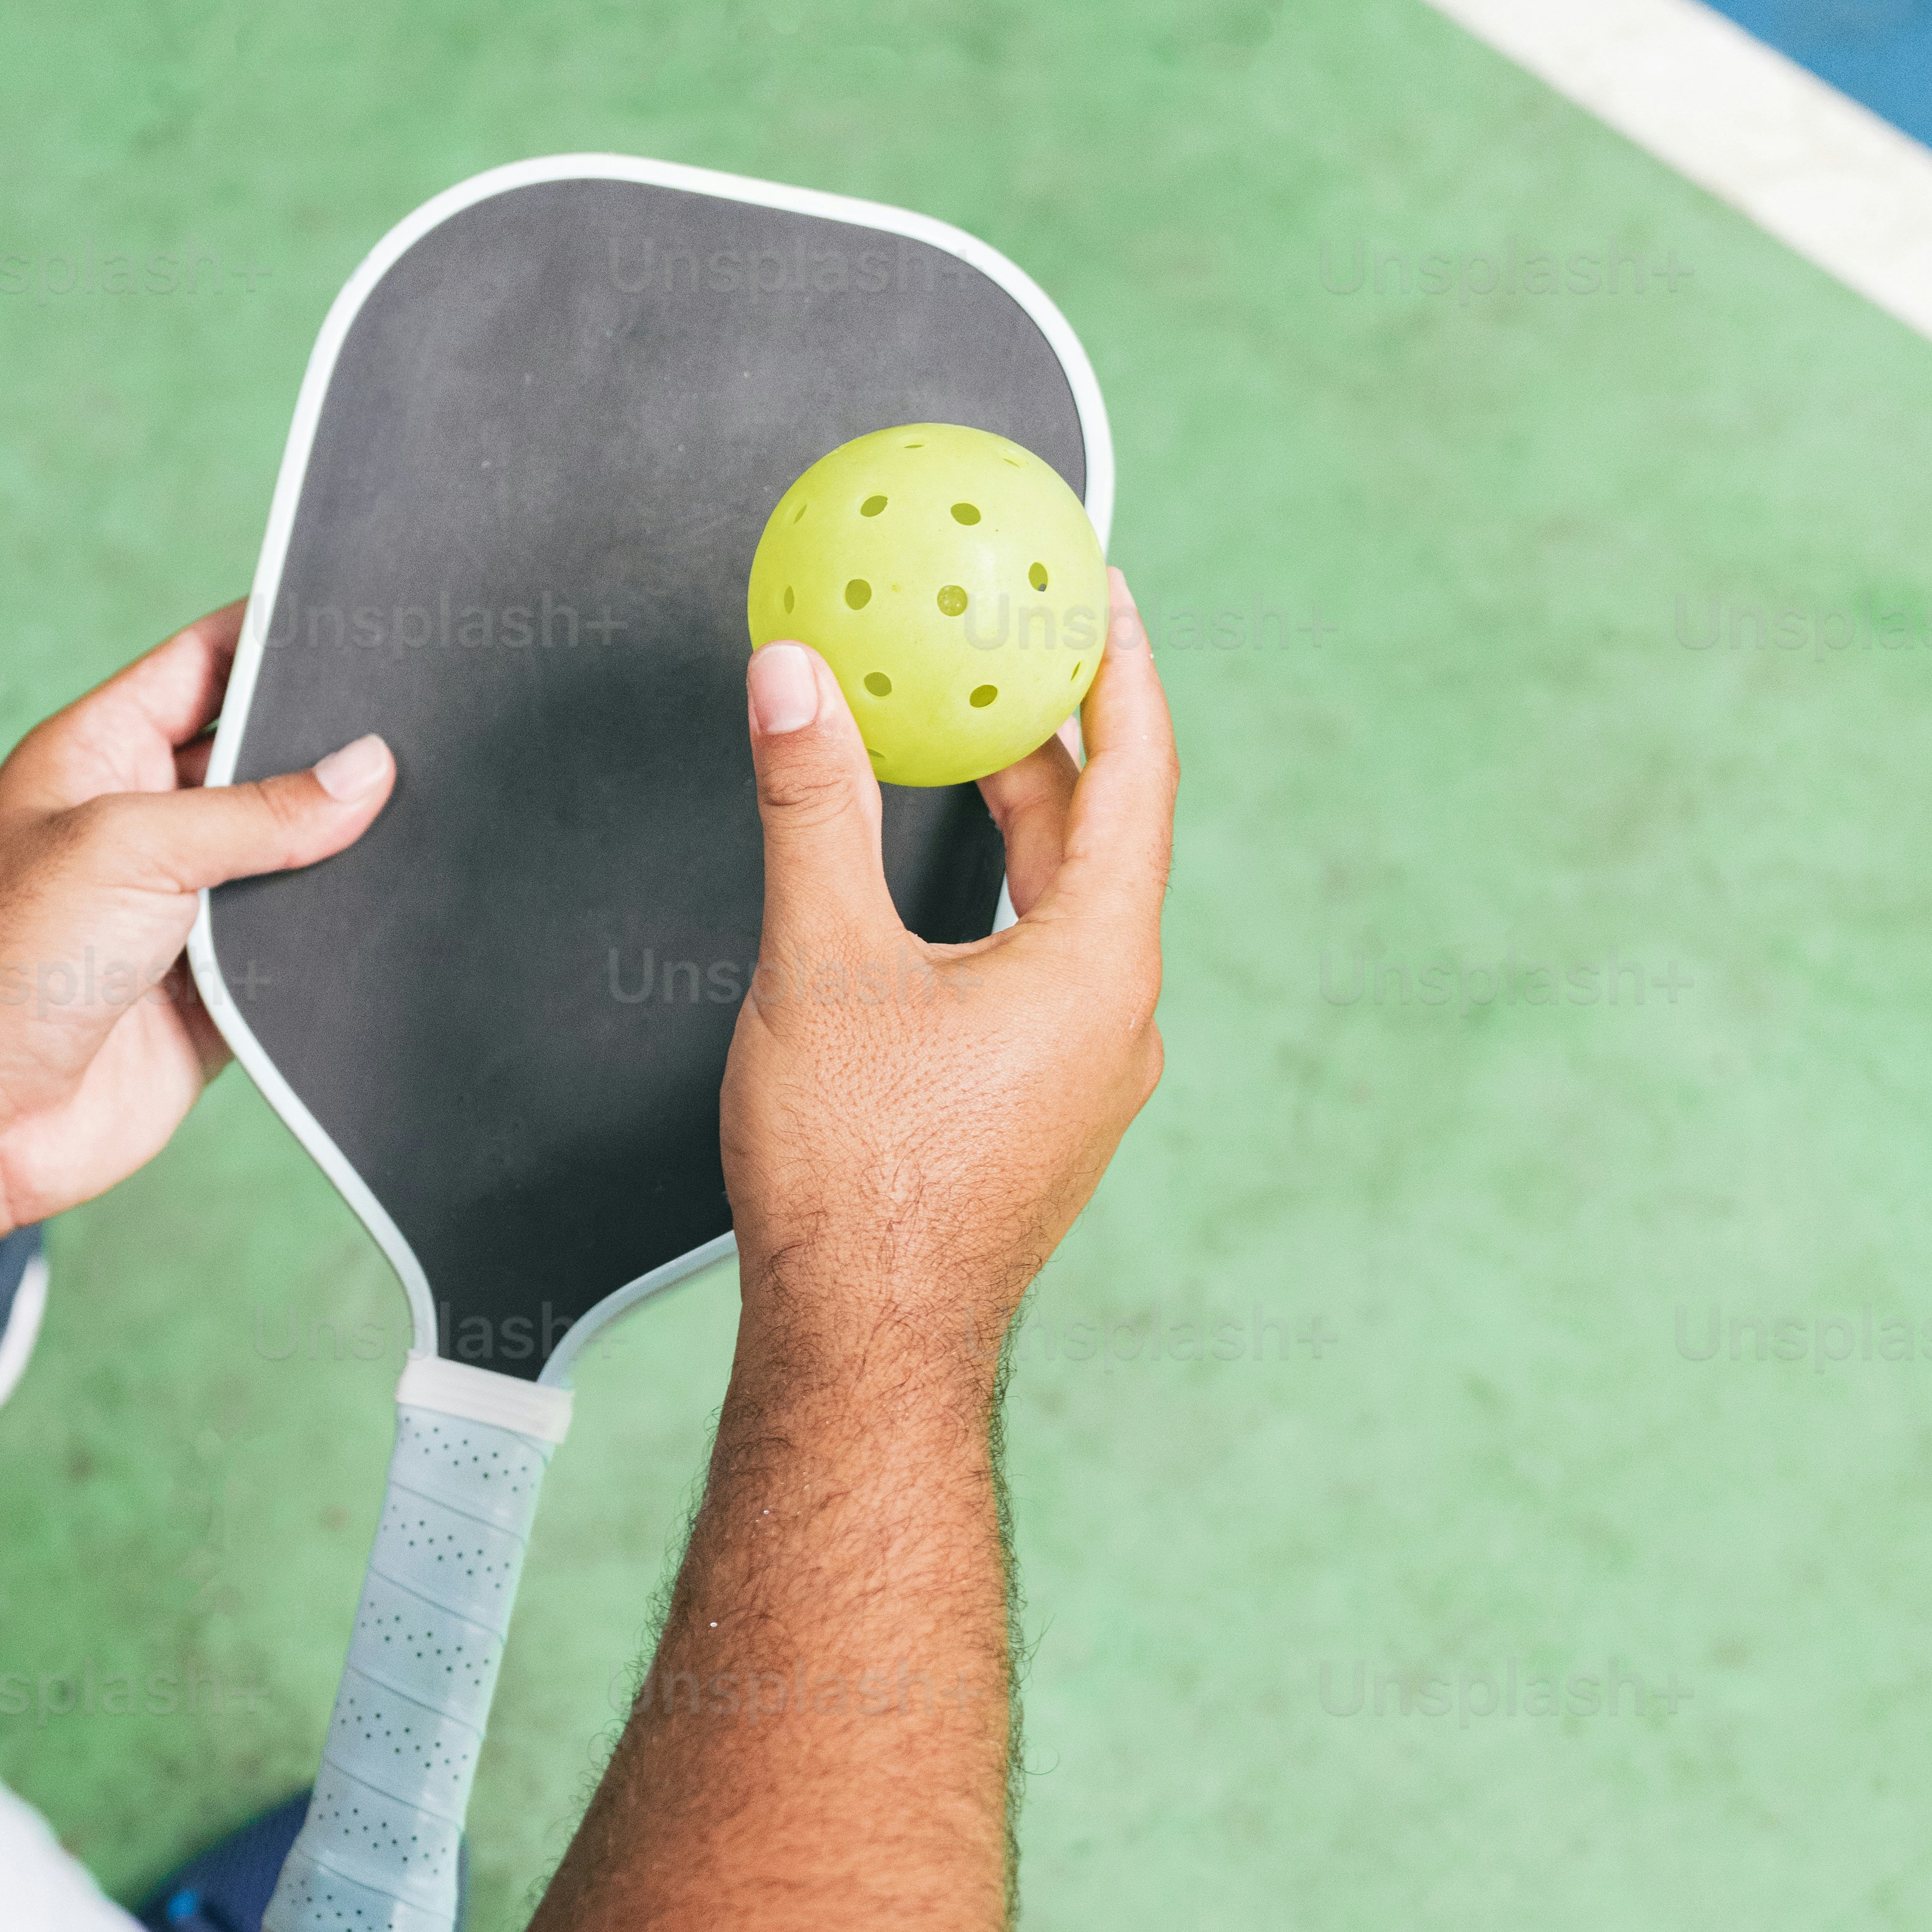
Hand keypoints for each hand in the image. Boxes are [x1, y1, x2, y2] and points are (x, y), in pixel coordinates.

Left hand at [0, 607, 396, 1230]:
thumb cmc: (5, 962)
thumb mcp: (132, 847)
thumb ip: (255, 811)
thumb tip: (366, 772)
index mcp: (99, 754)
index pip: (203, 664)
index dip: (272, 637)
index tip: (357, 620)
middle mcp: (141, 823)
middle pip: (257, 758)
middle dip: (326, 746)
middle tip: (416, 727)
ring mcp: (177, 908)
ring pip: (285, 855)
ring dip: (337, 847)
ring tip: (425, 816)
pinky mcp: (211, 991)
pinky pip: (292, 949)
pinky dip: (332, 936)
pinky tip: (389, 914)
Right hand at [722, 570, 1175, 1386]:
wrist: (864, 1344)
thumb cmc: (857, 1177)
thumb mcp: (823, 962)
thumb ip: (813, 806)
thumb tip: (794, 680)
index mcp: (1097, 966)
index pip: (1136, 774)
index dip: (1122, 666)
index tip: (1107, 587)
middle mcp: (1114, 1018)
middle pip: (1105, 834)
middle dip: (1059, 731)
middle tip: (1024, 640)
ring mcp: (1083, 1074)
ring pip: (1068, 904)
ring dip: (1023, 816)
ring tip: (966, 736)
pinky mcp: (1039, 1111)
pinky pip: (1038, 965)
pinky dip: (998, 892)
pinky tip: (935, 880)